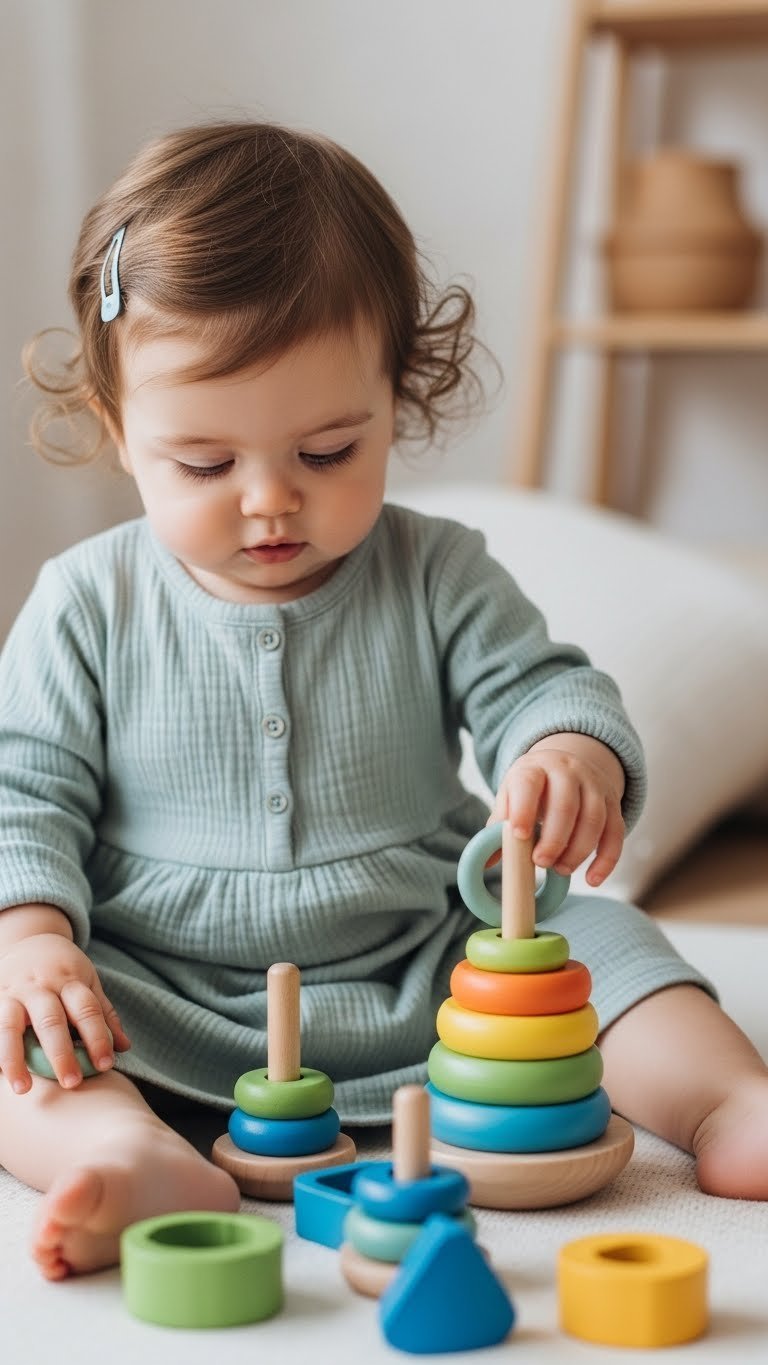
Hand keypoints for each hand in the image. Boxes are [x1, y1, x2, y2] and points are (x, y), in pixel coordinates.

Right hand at [0, 933, 130, 1092]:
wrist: (31, 940)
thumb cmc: (64, 970)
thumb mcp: (88, 983)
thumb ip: (104, 1015)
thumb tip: (124, 1048)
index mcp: (69, 981)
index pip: (87, 1010)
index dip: (98, 1038)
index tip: (106, 1065)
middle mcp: (40, 986)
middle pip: (51, 1020)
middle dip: (61, 1053)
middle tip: (71, 1083)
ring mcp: (12, 993)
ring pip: (9, 1026)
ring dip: (15, 1058)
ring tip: (23, 1089)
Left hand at [489, 734, 625, 886]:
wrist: (567, 765)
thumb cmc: (531, 789)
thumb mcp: (512, 796)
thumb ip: (500, 825)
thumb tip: (485, 862)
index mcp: (534, 768)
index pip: (529, 784)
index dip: (523, 810)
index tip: (519, 836)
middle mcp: (568, 772)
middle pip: (566, 805)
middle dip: (554, 838)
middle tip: (540, 862)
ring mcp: (594, 786)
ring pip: (594, 819)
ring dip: (578, 851)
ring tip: (560, 869)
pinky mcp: (614, 805)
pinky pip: (616, 833)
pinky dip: (606, 860)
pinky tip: (592, 880)